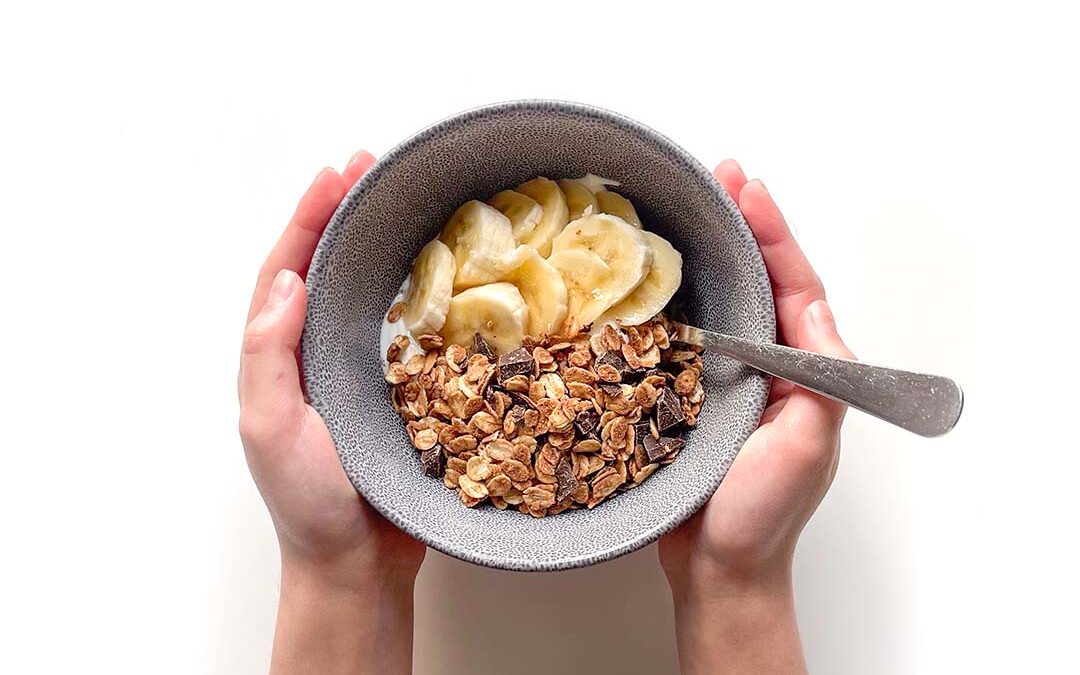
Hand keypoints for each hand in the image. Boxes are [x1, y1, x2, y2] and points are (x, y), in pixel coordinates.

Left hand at [239, 152, 424, 674]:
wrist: (359, 562)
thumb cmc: (309, 503)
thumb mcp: (269, 427)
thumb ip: (268, 356)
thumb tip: (286, 282)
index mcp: (281, 356)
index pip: (288, 271)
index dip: (307, 219)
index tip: (333, 175)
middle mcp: (319, 354)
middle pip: (328, 267)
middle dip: (344, 212)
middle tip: (371, 165)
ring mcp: (362, 370)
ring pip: (370, 292)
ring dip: (383, 242)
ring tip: (405, 198)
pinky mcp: (405, 389)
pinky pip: (414, 330)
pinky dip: (425, 292)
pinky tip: (448, 269)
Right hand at [659, 160, 853, 673]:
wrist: (715, 570)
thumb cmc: (763, 516)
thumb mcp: (807, 445)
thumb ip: (821, 383)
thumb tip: (816, 320)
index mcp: (805, 368)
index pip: (794, 284)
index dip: (774, 233)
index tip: (749, 189)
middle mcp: (768, 363)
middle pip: (757, 280)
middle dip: (741, 225)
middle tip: (717, 176)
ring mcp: (726, 377)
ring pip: (718, 301)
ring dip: (704, 252)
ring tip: (683, 206)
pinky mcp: (686, 394)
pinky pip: (679, 335)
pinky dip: (666, 299)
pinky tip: (644, 274)